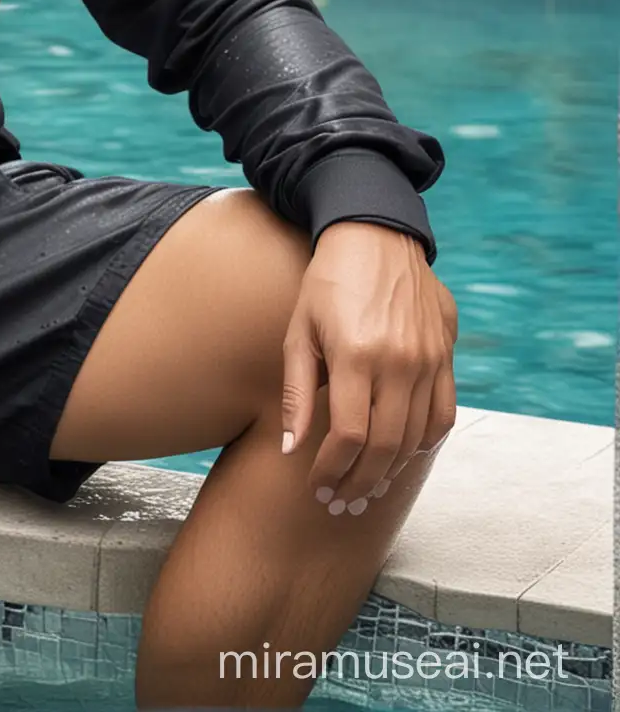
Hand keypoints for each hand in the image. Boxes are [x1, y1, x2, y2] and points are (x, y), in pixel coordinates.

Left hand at [282, 221, 457, 507]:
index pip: (350, 436)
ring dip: (391, 470)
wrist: (375, 235)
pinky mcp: (446, 354)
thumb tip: (291, 450)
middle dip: (360, 482)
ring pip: (416, 437)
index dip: (333, 469)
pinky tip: (402, 455)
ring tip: (366, 485)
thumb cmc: (327, 283)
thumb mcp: (299, 331)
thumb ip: (297, 394)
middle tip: (341, 500)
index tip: (318, 486)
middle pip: (385, 446)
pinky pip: (443, 415)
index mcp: (356, 354)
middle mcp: (399, 361)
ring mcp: (429, 359)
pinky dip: (424, 443)